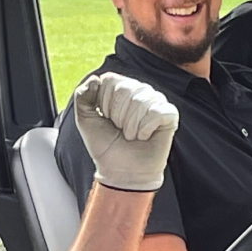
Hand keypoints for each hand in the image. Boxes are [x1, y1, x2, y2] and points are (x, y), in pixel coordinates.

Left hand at [74, 73, 178, 190]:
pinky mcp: (169, 115)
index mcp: (119, 87)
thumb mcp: (85, 120)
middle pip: (125, 89)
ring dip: (130, 126)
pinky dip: (145, 129)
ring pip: (141, 101)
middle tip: (120, 130)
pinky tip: (144, 137)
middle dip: (117, 116)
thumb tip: (95, 79)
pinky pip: (157, 112)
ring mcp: (156, 101)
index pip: (110, 80)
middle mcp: (139, 90)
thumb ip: (82, 96)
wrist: (121, 171)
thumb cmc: (105, 146)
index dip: (103, 103)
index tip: (105, 119)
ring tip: (131, 136)